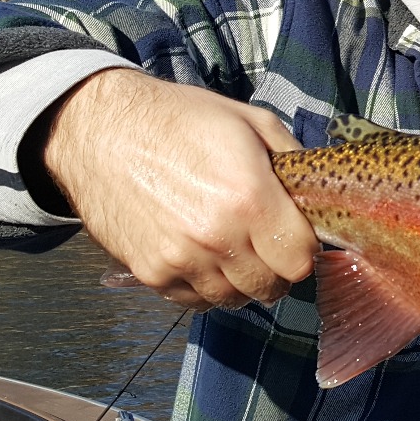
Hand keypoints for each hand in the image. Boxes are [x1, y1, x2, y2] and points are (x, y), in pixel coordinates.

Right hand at [37, 68, 318, 309]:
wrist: (100, 129)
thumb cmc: (178, 119)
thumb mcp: (250, 121)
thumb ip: (291, 161)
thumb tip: (318, 195)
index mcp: (249, 197)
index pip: (301, 261)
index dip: (304, 249)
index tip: (295, 235)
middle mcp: (216, 237)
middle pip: (271, 287)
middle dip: (277, 268)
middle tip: (266, 242)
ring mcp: (180, 260)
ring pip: (234, 300)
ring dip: (240, 280)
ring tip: (231, 245)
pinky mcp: (150, 274)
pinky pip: (195, 301)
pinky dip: (205, 286)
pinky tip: (201, 253)